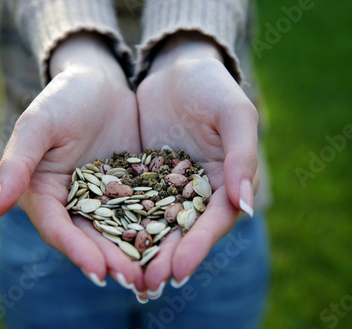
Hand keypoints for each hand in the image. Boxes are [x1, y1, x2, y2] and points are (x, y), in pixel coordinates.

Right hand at [0, 33, 142, 289]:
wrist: (99, 82)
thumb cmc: (63, 98)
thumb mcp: (38, 126)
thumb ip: (16, 165)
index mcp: (44, 193)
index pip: (59, 228)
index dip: (76, 251)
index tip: (98, 272)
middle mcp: (73, 202)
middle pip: (90, 237)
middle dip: (111, 261)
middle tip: (135, 282)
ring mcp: (104, 198)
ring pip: (118, 231)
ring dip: (134, 254)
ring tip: (154, 275)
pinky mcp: (131, 189)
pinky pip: (142, 211)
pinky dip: (154, 228)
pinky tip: (173, 243)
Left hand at [136, 32, 258, 297]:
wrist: (177, 68)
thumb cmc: (213, 87)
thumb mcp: (234, 114)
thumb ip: (242, 157)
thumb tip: (246, 206)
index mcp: (227, 182)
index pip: (214, 221)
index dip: (198, 246)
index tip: (179, 270)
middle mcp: (198, 191)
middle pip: (184, 231)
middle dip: (167, 258)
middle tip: (148, 284)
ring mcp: (169, 186)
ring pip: (156, 223)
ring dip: (143, 250)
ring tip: (126, 276)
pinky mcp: (143, 178)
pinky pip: (132, 202)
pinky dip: (122, 222)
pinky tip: (105, 240)